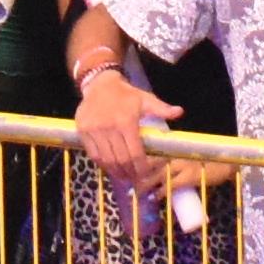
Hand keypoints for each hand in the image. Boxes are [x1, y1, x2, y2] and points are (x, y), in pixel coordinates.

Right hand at [69, 69, 178, 188]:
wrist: (99, 84)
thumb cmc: (125, 94)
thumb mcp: (145, 99)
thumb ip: (162, 109)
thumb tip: (180, 112)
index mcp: (126, 121)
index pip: (135, 152)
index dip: (141, 167)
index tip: (145, 174)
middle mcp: (109, 128)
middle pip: (121, 159)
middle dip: (130, 173)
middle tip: (136, 179)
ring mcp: (94, 131)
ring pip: (106, 160)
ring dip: (116, 172)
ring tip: (124, 177)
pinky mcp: (82, 132)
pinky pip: (93, 154)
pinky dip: (102, 164)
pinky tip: (110, 167)